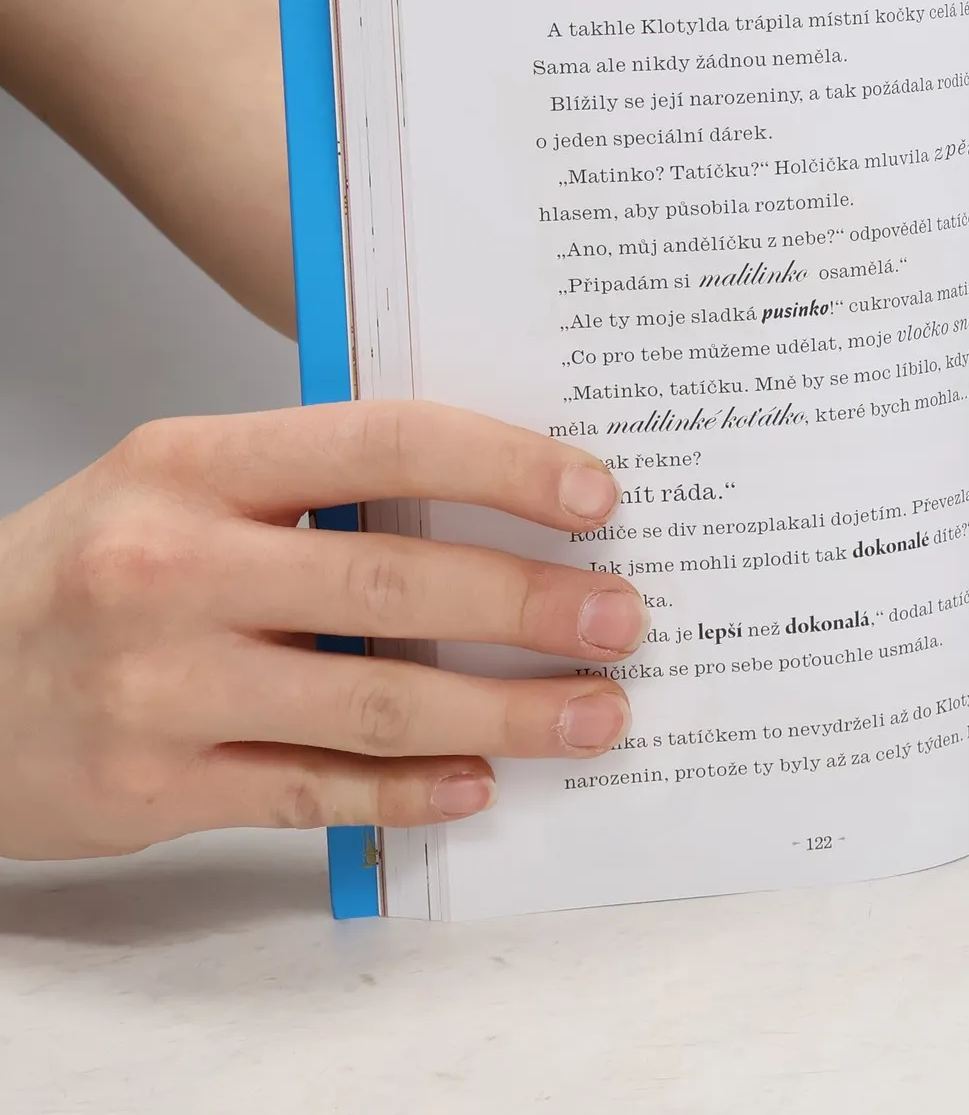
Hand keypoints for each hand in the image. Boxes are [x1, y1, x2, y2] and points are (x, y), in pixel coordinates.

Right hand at [0, 402, 645, 858]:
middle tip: (621, 617)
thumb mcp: (177, 482)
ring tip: (594, 712)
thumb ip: (314, 480)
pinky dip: (411, 790)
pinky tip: (481, 782)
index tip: (597, 496)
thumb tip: (488, 498)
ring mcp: (159, 685)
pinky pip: (316, 791)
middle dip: (531, 602)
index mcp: (193, 464)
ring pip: (374, 699)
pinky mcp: (153, 788)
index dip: (505, 466)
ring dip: (505, 710)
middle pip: (395, 579)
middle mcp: (171, 566)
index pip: (385, 440)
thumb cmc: (86, 566)